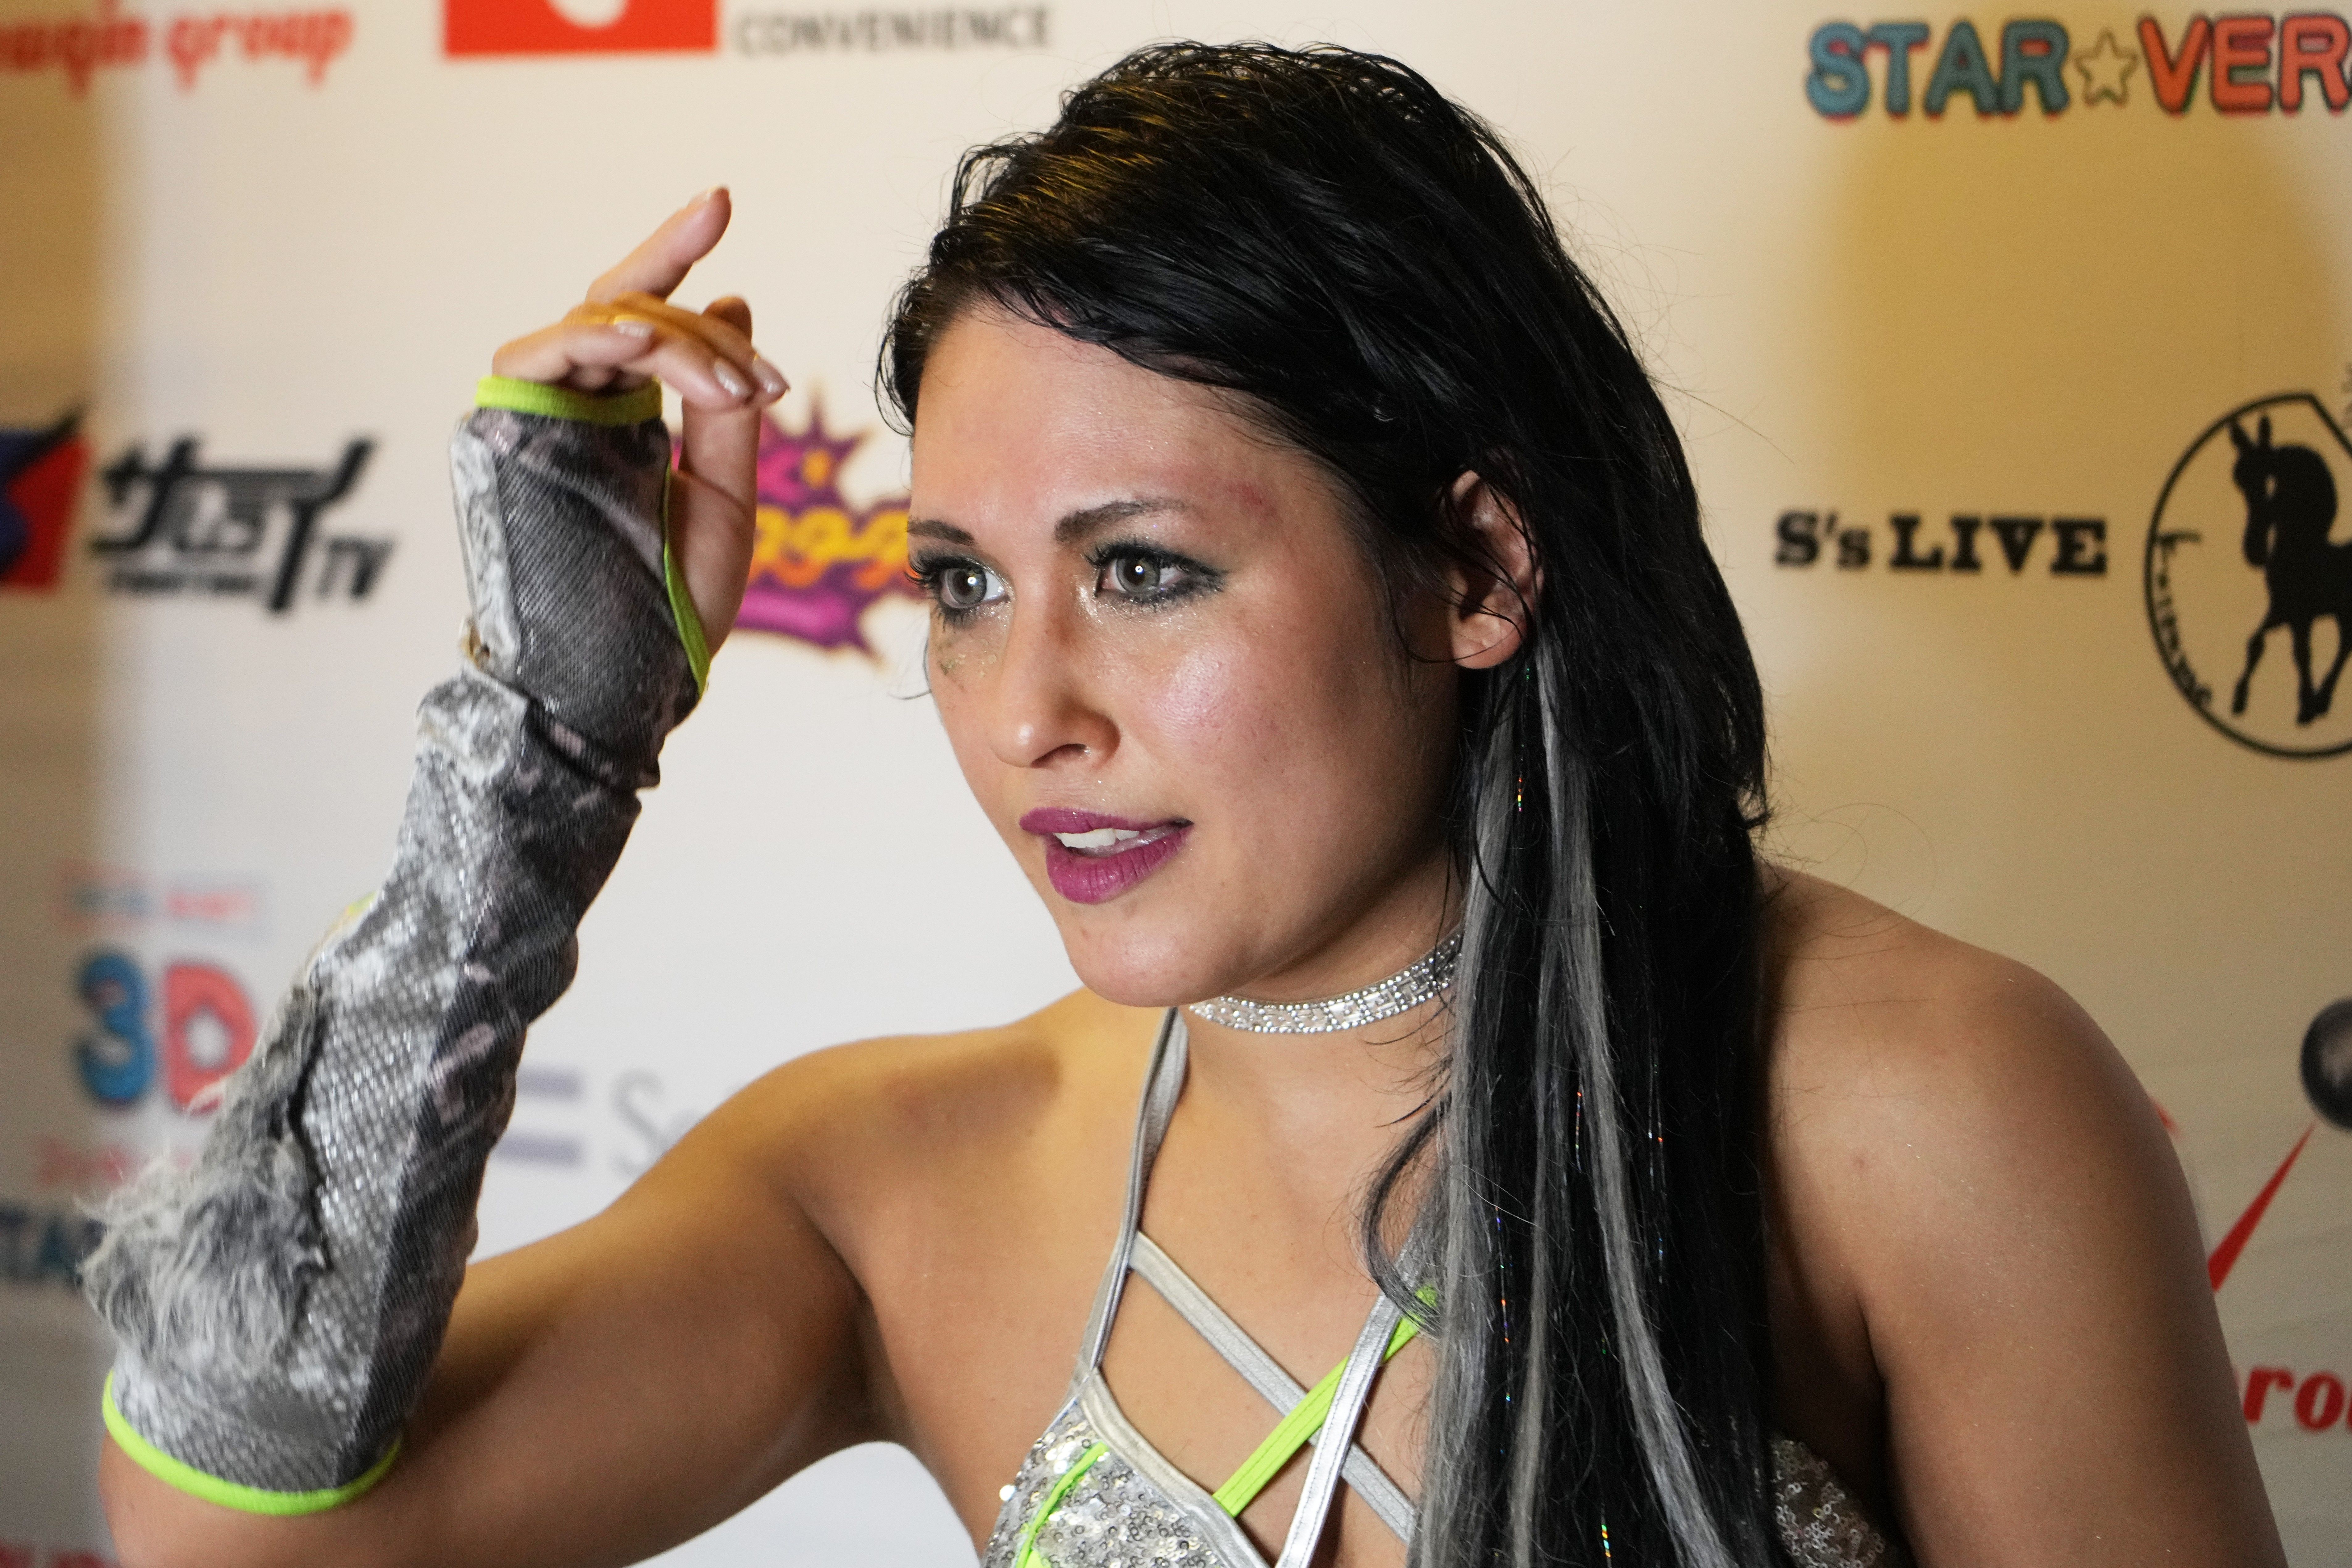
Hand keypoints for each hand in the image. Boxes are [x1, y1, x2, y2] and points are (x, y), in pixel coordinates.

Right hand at [490, 188, 781, 650]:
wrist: (623, 678)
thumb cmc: (670, 606)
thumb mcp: (727, 494)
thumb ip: (726, 405)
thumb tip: (733, 303)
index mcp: (625, 419)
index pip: (643, 316)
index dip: (676, 255)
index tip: (721, 201)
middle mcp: (578, 408)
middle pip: (618, 304)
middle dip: (683, 293)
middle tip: (754, 371)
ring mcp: (540, 418)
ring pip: (593, 325)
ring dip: (667, 339)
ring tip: (726, 388)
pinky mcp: (507, 434)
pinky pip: (538, 356)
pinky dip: (593, 339)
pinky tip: (640, 344)